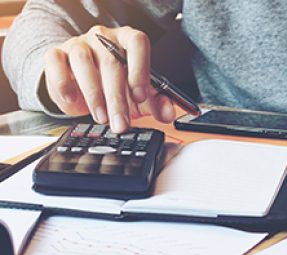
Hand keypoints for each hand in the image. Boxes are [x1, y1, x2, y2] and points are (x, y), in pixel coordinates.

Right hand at [43, 25, 175, 132]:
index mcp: (128, 41)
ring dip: (94, 95)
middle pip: (112, 62)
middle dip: (117, 98)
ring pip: (84, 63)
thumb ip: (157, 103)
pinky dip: (63, 84)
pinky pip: (56, 64)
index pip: (137, 43)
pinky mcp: (56, 54)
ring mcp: (79, 44)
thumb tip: (169, 113)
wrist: (81, 82)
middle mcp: (104, 38)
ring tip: (101, 118)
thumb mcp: (139, 97)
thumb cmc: (115, 85)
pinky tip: (73, 101)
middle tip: (121, 123)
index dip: (140, 69)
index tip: (140, 96)